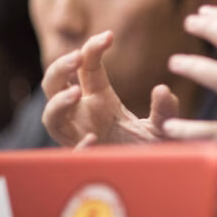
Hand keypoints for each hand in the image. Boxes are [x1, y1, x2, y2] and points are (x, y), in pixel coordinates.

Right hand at [41, 31, 179, 147]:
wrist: (152, 180)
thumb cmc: (151, 148)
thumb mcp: (163, 126)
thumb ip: (165, 110)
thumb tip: (162, 89)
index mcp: (100, 98)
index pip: (86, 67)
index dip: (91, 48)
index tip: (108, 36)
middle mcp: (83, 114)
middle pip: (54, 84)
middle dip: (59, 68)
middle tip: (76, 57)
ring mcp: (79, 136)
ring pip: (51, 117)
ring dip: (58, 104)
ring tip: (75, 94)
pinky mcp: (85, 160)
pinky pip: (71, 153)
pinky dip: (78, 146)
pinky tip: (92, 139)